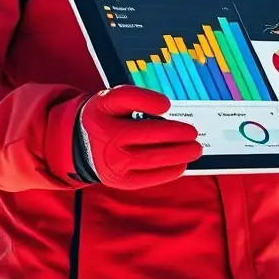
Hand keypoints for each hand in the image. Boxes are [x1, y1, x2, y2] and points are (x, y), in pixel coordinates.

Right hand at [75, 85, 202, 189]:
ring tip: (195, 149)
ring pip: (151, 160)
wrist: (84, 146)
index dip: (148, 101)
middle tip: (193, 133)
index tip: (167, 105)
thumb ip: (136, 97)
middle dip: (174, 135)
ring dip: (177, 154)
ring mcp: (114, 165)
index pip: (127, 103)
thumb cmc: (106, 119)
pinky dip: (168, 172)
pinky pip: (149, 178)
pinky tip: (181, 164)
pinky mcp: (122, 181)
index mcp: (103, 117)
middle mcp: (106, 142)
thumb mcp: (112, 100)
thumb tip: (164, 107)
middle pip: (145, 136)